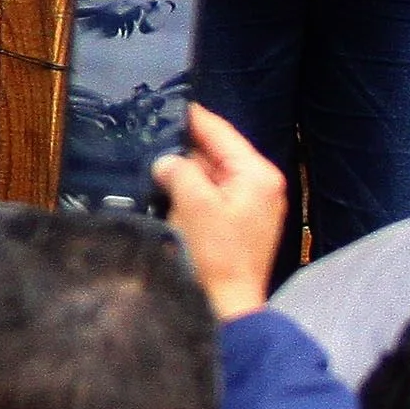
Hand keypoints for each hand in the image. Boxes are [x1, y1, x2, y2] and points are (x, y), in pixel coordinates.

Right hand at [154, 104, 285, 319]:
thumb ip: (179, 170)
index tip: (164, 102)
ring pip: (212, 175)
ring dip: (185, 172)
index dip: (192, 117)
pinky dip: (191, 191)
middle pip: (217, 153)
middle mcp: (261, 185)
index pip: (221, 132)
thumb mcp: (193, 203)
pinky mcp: (240, 224)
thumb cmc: (215, 254)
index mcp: (257, 174)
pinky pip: (212, 195)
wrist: (227, 306)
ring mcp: (252, 206)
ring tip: (152, 161)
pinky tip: (167, 190)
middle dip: (184, 148)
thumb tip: (166, 161)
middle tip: (148, 134)